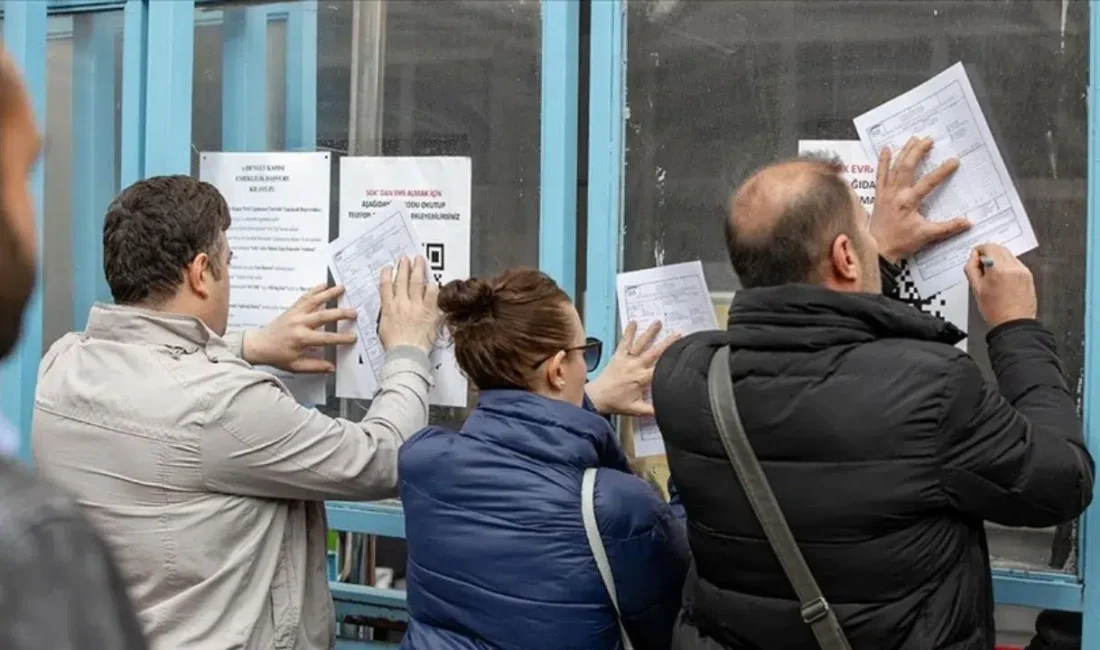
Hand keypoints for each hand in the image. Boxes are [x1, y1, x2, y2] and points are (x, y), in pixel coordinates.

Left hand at [243, 285, 357, 372]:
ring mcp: (295, 314)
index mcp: (301, 338)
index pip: (326, 338)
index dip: (341, 338)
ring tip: (342, 288)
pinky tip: (324, 285)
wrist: (258, 345)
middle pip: (323, 315)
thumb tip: (331, 367)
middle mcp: (299, 323)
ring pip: (314, 301)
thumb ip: (315, 366)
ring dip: (329, 294)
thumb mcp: (295, 366)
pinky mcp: (292, 309)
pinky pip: (305, 297)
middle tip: (354, 312)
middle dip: (340, 313)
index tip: (352, 337)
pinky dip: (315, 290)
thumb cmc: (276, 355)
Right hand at [378, 256, 440, 353]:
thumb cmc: (395, 346)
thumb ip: (387, 315)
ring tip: (420, 261)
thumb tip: (390, 308)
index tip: (389, 268)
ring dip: (418, 269)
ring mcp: (416, 306)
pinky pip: (432, 294)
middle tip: (406, 258)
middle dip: (404, 267)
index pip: (386, 286)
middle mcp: (402, 304)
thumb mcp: (383, 328)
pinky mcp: (429, 311)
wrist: (406, 354)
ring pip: (417, 282)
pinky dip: (433, 286)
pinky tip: (433, 282)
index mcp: (389, 308)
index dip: (387, 274)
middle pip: (402, 279)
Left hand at [585, 321, 681, 416]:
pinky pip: (624, 342)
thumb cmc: (615, 403)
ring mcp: (626, 359)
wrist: (596, 398)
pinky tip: (632, 323)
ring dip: (650, 332)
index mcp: (642, 378)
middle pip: (654, 352)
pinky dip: (628, 332)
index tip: (683, 354)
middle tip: (677, 334)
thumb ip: (653, 410)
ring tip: (657, 322)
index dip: (672, 361)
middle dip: (667, 343)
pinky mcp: (618, 356)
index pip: (661, 368)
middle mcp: (635, 366)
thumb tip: (667, 411)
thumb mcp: (637, 410)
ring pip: (640, 343)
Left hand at [870, 137, 970, 262]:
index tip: (954, 161)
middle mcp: (896, 194)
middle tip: (929, 139)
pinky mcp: (879, 195)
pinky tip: (885, 149)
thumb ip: (948, 228)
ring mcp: (886, 193)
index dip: (942, 171)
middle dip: (918, 152)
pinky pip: (880, 175)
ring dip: (904, 152)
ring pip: (894, 167)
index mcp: (909, 202)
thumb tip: (968, 222)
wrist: (877, 250)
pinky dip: (882, 161)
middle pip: (907, 167)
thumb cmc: (900, 243)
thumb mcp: (927, 236)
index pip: (928, 182)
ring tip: (913, 139)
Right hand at [964, 243, 1036, 327]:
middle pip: (999, 248)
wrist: (1013, 323)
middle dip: (989, 253)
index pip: (988, 247)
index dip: (979, 250)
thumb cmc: (996, 311)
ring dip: (998, 259)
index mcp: (998, 269)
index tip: (975, 256)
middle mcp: (1013, 268)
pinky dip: (1007, 266)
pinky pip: (1015, 264)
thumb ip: (971, 269)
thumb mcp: (976, 289)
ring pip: (1008, 255)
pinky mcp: (1028, 276)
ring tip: (992, 275)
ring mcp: (1022, 271)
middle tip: (981, 264)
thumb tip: (972, 258)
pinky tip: (1002, 279)